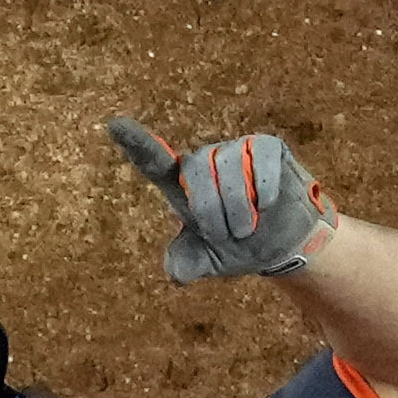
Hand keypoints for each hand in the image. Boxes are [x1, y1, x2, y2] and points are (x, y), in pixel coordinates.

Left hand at [106, 117, 340, 281]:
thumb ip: (186, 264)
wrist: (283, 248)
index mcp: (182, 186)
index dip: (136, 143)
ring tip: (250, 226)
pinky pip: (260, 157)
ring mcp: (236, 149)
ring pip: (230, 165)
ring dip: (241, 207)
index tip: (114, 124)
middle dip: (213, 211)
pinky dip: (264, 187)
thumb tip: (176, 273)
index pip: (154, 162)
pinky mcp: (266, 147)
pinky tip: (268, 205)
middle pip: (196, 170)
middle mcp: (205, 161)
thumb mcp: (209, 263)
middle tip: (231, 236)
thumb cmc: (238, 248)